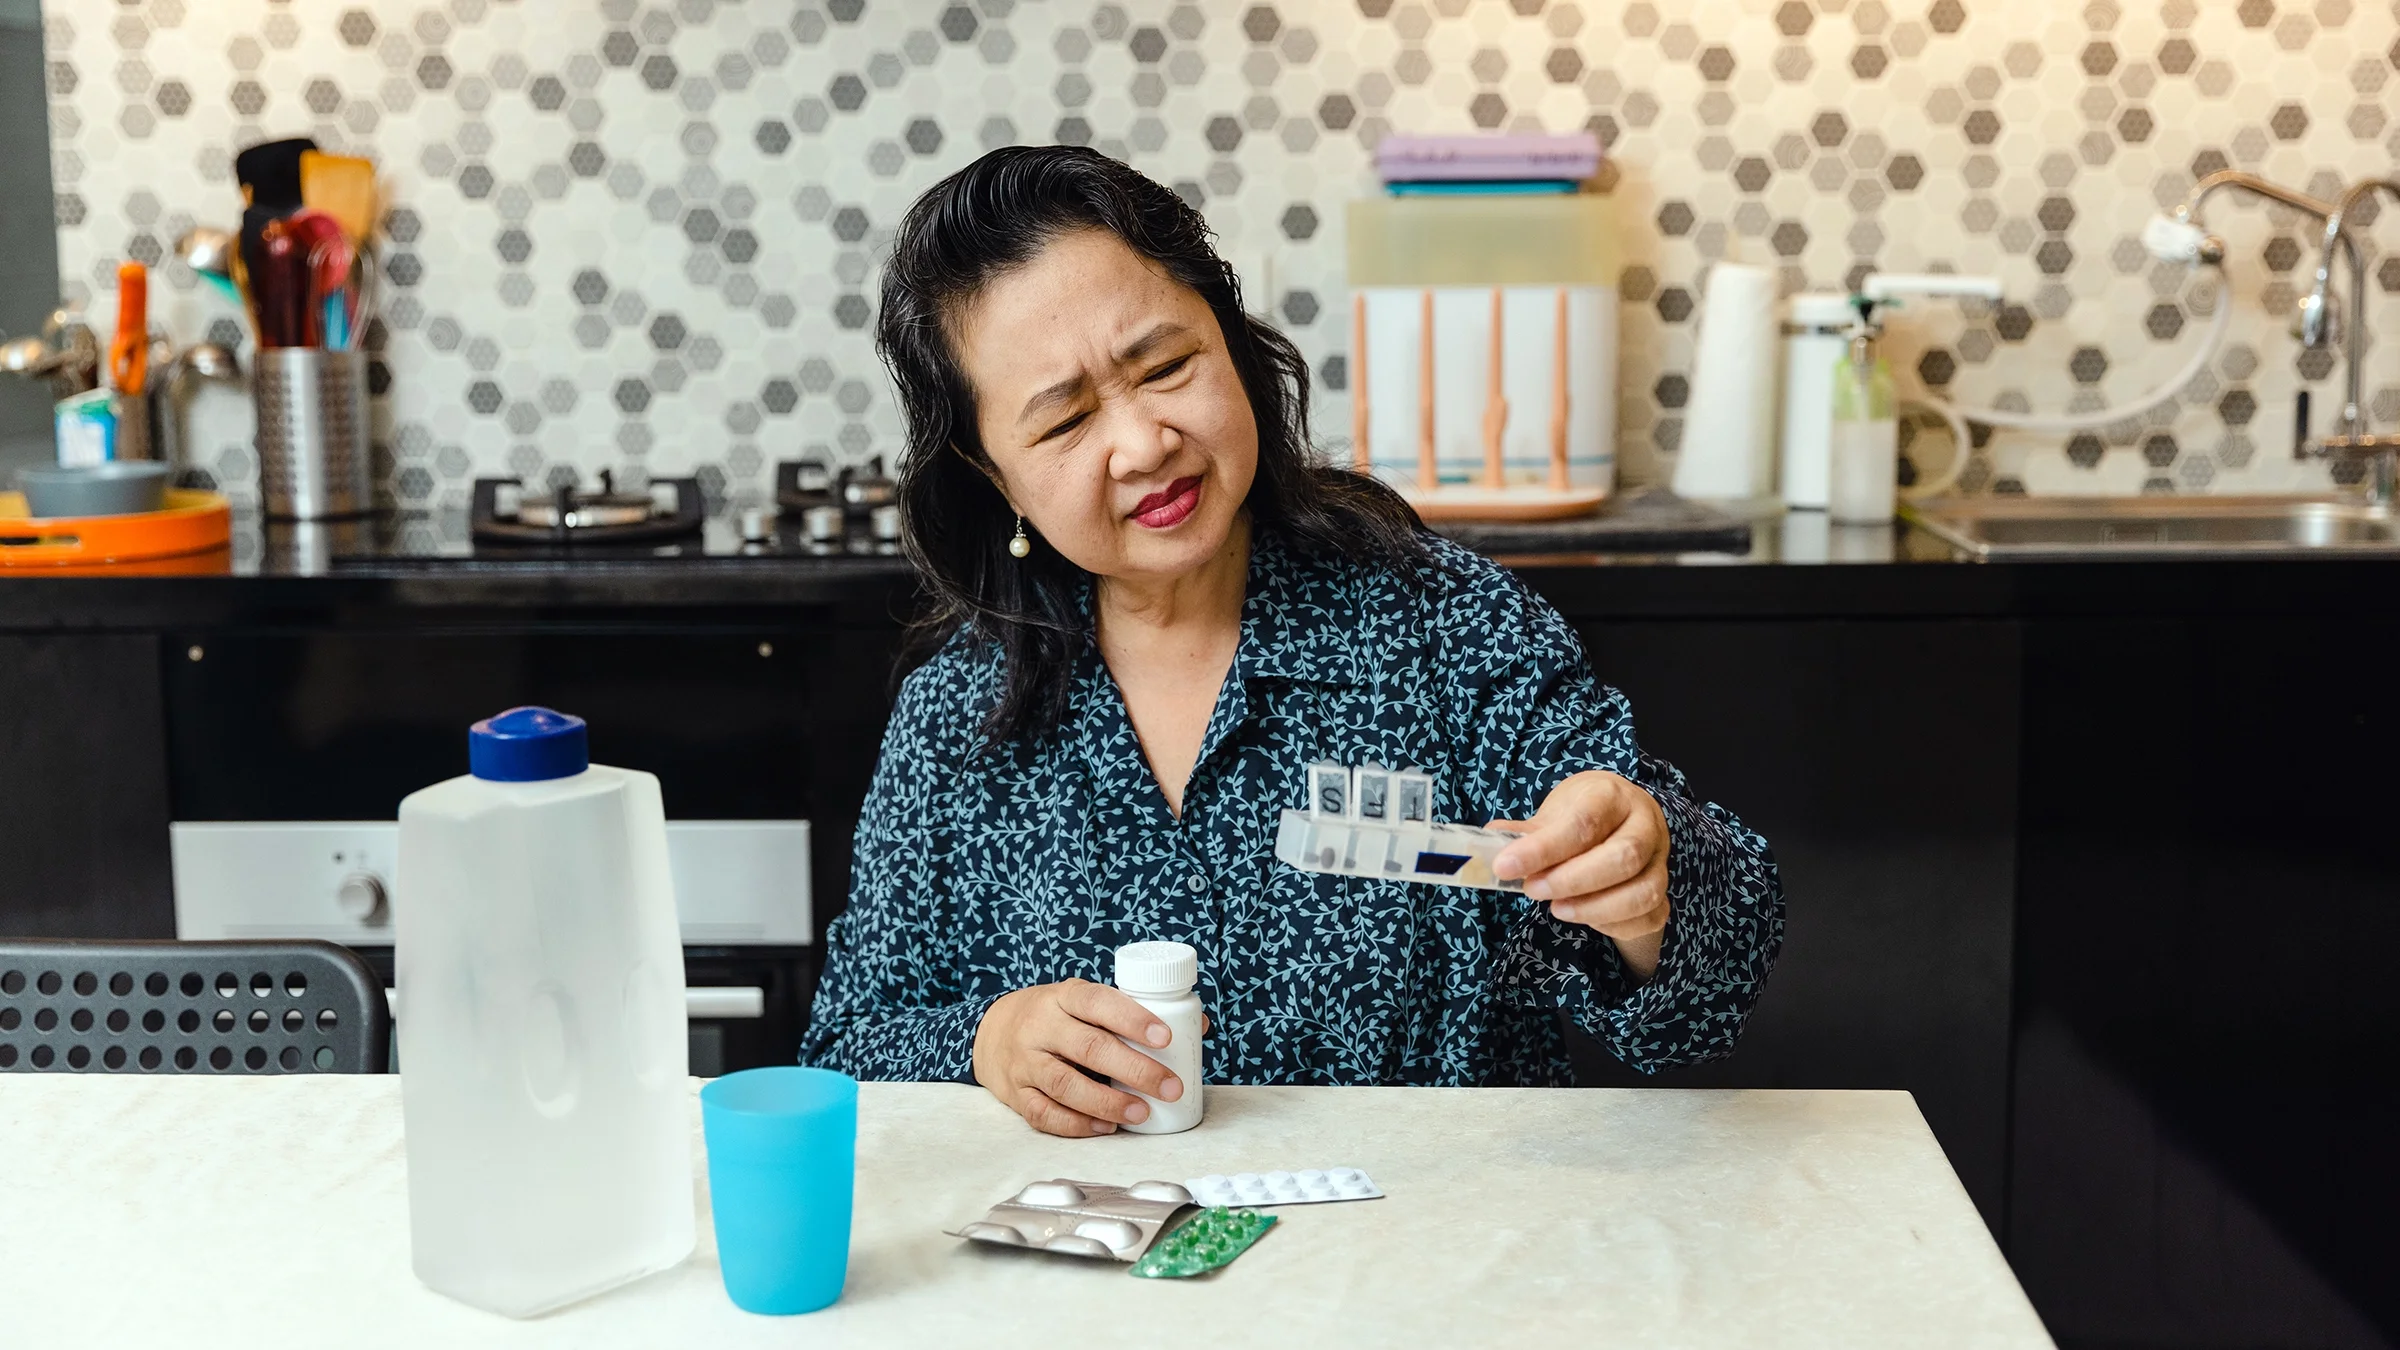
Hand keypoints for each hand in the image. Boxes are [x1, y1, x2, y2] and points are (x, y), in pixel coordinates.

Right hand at [971, 979, 1188, 1136]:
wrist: (992, 1032)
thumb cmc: (1054, 1017)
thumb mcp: (1084, 1001)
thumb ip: (1131, 1012)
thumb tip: (1198, 1025)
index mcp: (1063, 997)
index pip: (1098, 1003)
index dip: (1133, 1019)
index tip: (1166, 1037)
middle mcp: (1041, 1027)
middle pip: (1088, 1047)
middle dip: (1134, 1069)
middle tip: (1169, 1086)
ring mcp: (1025, 1062)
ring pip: (1065, 1084)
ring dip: (1107, 1103)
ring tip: (1142, 1112)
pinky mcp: (1016, 1094)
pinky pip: (1044, 1113)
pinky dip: (1076, 1124)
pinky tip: (1105, 1127)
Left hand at [1489, 770, 1670, 980]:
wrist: (1619, 819)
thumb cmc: (1582, 815)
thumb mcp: (1554, 812)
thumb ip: (1525, 832)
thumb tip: (1489, 844)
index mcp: (1613, 795)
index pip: (1583, 822)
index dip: (1543, 849)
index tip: (1505, 866)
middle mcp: (1645, 825)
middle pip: (1622, 858)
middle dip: (1572, 881)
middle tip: (1532, 890)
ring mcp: (1660, 860)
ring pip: (1643, 892)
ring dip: (1595, 908)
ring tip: (1556, 909)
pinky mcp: (1663, 892)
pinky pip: (1649, 916)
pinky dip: (1614, 925)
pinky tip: (1583, 916)